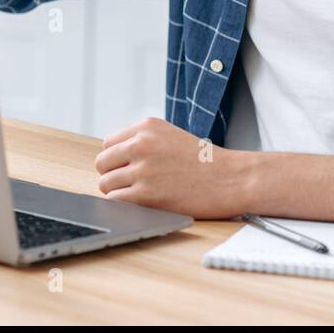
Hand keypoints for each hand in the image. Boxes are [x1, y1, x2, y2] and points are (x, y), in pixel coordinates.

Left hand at [94, 117, 252, 218]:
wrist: (231, 178)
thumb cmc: (203, 161)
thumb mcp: (170, 136)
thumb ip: (142, 142)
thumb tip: (111, 159)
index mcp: (146, 127)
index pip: (108, 144)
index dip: (118, 159)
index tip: (131, 168)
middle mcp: (141, 144)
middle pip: (102, 163)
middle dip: (114, 175)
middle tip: (134, 183)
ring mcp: (142, 169)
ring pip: (106, 184)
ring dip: (119, 192)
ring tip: (141, 194)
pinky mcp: (145, 195)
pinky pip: (115, 201)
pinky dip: (124, 206)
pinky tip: (143, 204)